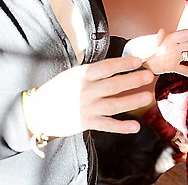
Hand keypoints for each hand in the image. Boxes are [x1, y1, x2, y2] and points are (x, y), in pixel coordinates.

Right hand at [24, 57, 154, 137]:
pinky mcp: (86, 123)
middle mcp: (86, 91)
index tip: (139, 61)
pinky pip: (107, 125)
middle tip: (149, 76)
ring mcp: (86, 108)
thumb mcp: (71, 74)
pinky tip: (136, 126)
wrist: (37, 112)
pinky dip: (122, 126)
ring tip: (148, 96)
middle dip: (134, 80)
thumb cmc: (56, 90)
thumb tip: (113, 67)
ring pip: (114, 104)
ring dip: (133, 101)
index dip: (124, 63)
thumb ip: (90, 72)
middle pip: (115, 85)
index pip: (107, 67)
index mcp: (82, 75)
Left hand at [142, 28, 187, 80]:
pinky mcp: (171, 66)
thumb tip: (162, 31)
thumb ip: (155, 39)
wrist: (133, 59)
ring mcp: (174, 56)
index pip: (185, 35)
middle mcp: (174, 46)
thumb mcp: (146, 44)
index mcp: (169, 38)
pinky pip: (184, 70)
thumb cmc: (139, 49)